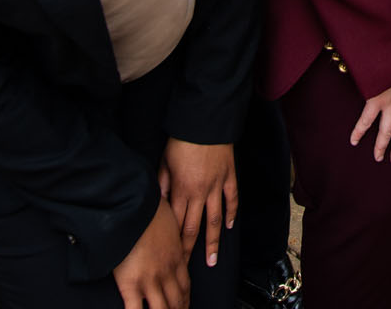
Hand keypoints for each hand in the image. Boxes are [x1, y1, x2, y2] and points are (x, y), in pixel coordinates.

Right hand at [112, 198, 190, 308]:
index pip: (185, 285)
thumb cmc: (149, 208)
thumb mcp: (169, 220)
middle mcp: (166, 272)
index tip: (185, 305)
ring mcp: (150, 280)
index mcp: (176, 256)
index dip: (186, 299)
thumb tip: (167, 231)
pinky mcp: (131, 284)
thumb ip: (170, 232)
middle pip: (177, 301)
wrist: (134, 207)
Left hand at [159, 138, 235, 268]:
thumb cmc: (181, 141)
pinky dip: (231, 214)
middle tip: (188, 269)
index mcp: (181, 190)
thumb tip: (158, 205)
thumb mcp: (163, 163)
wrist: (205, 121)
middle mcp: (199, 192)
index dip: (174, 243)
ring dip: (213, 242)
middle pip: (194, 228)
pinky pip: (232, 199)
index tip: (172, 258)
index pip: (176, 224)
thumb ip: (162, 186)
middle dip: (190, 250)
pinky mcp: (229, 177)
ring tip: (213, 260)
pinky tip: (230, 226)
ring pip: (215, 219)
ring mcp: (217, 186)